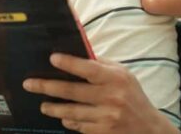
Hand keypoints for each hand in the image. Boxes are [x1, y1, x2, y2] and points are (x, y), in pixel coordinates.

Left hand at [22, 53, 177, 133]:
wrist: (150, 128)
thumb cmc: (133, 96)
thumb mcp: (124, 75)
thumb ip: (102, 66)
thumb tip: (75, 55)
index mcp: (117, 78)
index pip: (89, 69)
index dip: (70, 63)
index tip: (52, 58)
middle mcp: (112, 97)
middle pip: (73, 91)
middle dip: (47, 87)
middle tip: (29, 84)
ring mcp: (107, 117)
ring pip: (72, 111)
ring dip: (54, 108)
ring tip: (43, 105)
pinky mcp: (103, 132)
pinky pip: (79, 126)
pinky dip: (69, 121)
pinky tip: (62, 117)